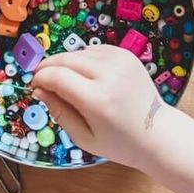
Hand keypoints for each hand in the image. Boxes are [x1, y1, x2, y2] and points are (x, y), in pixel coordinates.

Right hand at [32, 45, 167, 169]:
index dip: (40, 78)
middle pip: (65, 59)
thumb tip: (38, 90)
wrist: (158, 133)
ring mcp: (120, 60)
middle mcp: (109, 75)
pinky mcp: (126, 54)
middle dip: (47, 67)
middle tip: (42, 80)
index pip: (57, 76)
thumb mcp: (83, 137)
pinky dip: (83, 59)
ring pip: (77, 52)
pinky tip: (85, 75)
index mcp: (98, 100)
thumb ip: (58, 111)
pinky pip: (93, 50)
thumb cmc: (120, 142)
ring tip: (66, 82)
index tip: (34, 87)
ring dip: (65, 63)